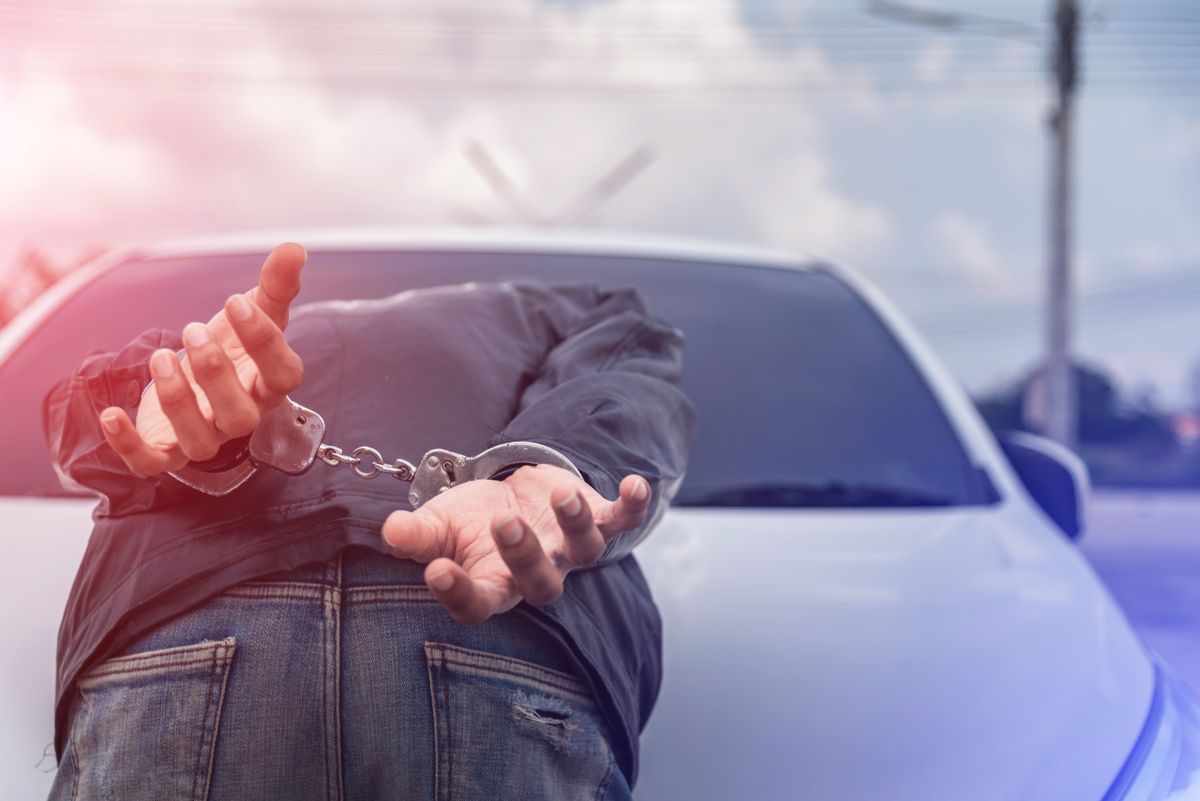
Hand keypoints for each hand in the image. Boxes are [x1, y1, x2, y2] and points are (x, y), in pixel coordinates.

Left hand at [98, 243, 307, 476]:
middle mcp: (243, 416)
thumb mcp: (254, 312)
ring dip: (178, 401)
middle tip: (194, 329)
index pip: (283, 375)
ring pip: (200, 441)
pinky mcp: (168, 451)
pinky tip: (111, 413)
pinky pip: (152, 463)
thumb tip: (295, 249)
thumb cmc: (235, 348)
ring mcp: (207, 437)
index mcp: (269, 384)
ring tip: (162, 356)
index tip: (236, 302)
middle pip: (241, 416)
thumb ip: (276, 285)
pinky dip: (129, 445)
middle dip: (215, 372)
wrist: (202, 382)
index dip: (264, 342)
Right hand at [381, 465, 651, 622]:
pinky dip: (632, 506)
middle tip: (504, 524)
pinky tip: (637, 485)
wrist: (512, 494)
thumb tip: (391, 531)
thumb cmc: (471, 521)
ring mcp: (570, 549)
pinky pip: (622, 521)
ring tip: (561, 495)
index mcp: (492, 582)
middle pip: (541, 584)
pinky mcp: (597, 519)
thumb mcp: (439, 522)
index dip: (458, 593)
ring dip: (576, 524)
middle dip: (526, 556)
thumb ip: (418, 534)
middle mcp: (536, 574)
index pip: (476, 603)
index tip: (435, 570)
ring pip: (585, 552)